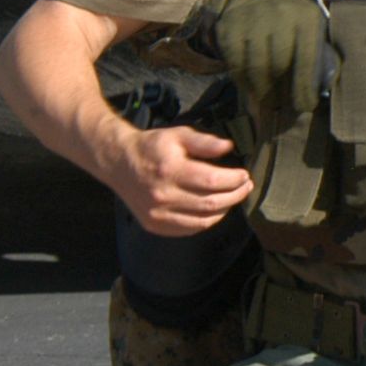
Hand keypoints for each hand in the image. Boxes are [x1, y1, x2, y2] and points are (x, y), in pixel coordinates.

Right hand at [105, 123, 251, 236]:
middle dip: (235, 195)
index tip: (244, 174)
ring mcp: (158, 214)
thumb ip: (204, 142)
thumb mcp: (178, 135)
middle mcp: (163, 195)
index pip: (212, 181)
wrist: (119, 163)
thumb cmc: (152, 147)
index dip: (234, 180)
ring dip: (224, 210)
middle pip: (211, 203)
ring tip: (233, 198)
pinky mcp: (154, 225)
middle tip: (246, 186)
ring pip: (202, 221)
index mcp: (170, 171)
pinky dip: (206, 222)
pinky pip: (188, 229)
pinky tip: (215, 210)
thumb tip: (228, 147)